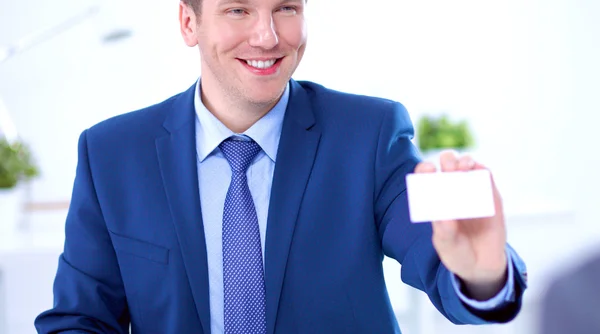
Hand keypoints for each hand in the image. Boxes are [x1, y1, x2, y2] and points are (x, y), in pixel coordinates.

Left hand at [414, 150, 507, 300]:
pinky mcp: (489, 196)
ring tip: (464, 169)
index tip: (428, 170)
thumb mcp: (447, 246)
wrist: (482, 265)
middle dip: (448, 161)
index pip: (426, 176)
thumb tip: (444, 217)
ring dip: (465, 161)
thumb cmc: (457, 252)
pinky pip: (486, 176)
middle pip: (447, 164)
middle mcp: (452, 191)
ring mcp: (471, 191)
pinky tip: (479, 174)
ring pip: (467, 165)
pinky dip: (482, 171)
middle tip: (450, 169)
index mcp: (435, 200)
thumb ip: (445, 232)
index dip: (425, 169)